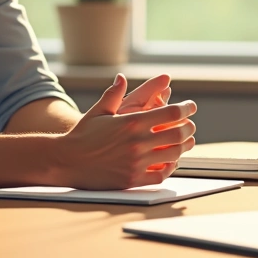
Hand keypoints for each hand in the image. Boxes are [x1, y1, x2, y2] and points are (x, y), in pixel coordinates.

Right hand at [56, 74, 195, 189]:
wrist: (66, 161)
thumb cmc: (82, 135)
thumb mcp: (98, 111)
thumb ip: (114, 94)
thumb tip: (121, 77)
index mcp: (131, 122)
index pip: (170, 112)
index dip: (185, 108)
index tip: (191, 106)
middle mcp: (136, 142)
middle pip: (177, 133)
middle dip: (189, 127)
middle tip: (191, 124)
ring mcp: (136, 162)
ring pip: (173, 154)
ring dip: (184, 147)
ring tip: (187, 142)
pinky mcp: (132, 179)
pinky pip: (161, 175)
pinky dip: (171, 168)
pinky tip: (172, 161)